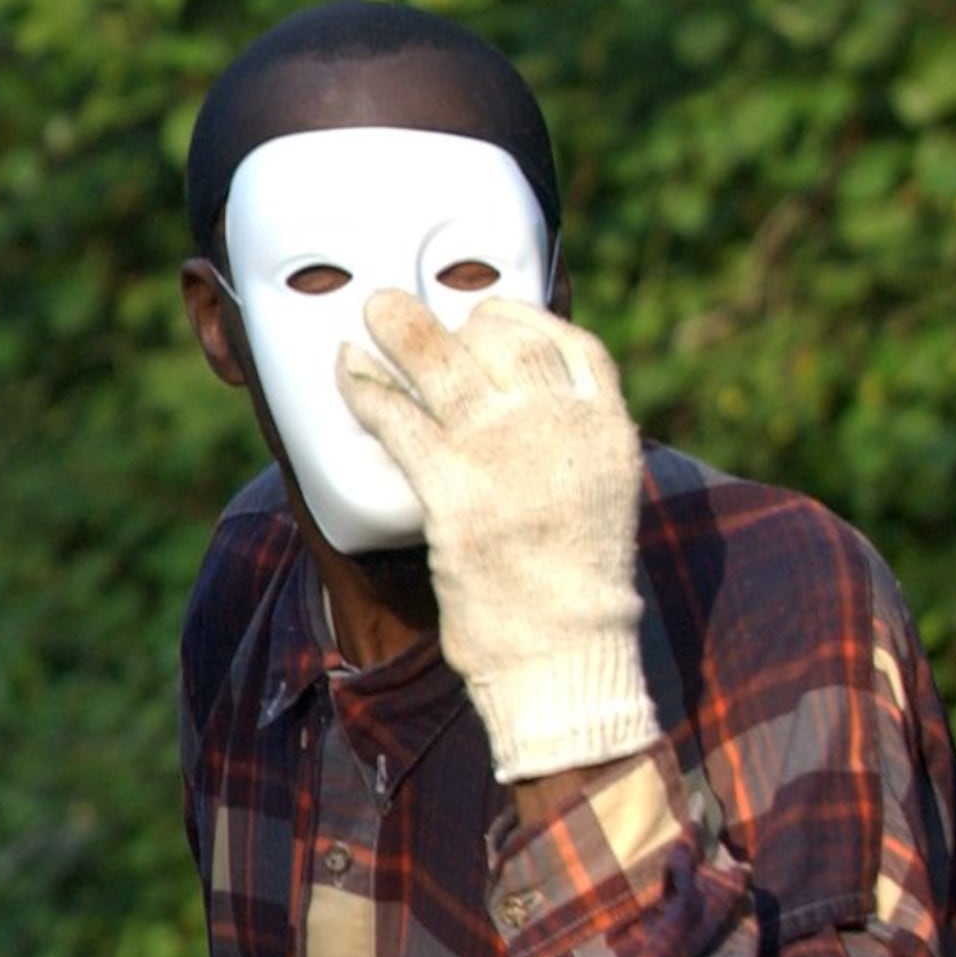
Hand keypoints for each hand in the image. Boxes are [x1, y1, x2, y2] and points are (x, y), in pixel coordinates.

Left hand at [337, 292, 658, 782]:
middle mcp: (562, 427)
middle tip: (406, 306)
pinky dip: (367, 390)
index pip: (573, 347)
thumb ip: (570, 452)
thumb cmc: (576, 589)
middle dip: (450, 319)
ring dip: (399, 333)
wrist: (569, 650)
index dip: (524, 321)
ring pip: (443, 367)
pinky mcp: (455, 488)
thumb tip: (531, 424)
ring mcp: (507, 453)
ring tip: (370, 313)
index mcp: (608, 431)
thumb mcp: (599, 502)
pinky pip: (400, 419)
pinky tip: (347, 374)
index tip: (490, 313)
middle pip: (502, 342)